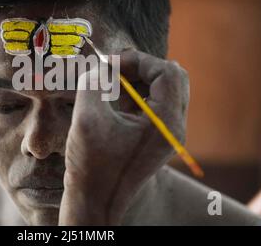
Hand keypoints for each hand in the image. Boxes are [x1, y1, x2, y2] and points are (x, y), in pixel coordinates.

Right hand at [59, 49, 189, 224]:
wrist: (95, 200)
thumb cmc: (91, 165)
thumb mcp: (87, 118)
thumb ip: (94, 83)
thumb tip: (101, 65)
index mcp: (165, 122)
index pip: (167, 72)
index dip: (138, 60)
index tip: (110, 64)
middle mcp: (173, 126)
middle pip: (171, 78)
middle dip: (141, 67)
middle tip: (113, 69)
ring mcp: (166, 132)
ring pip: (163, 89)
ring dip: (137, 80)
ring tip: (110, 85)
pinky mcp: (155, 136)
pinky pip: (153, 103)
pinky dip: (134, 94)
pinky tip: (112, 100)